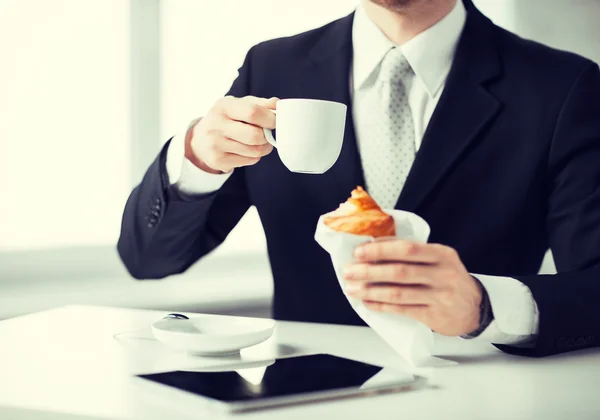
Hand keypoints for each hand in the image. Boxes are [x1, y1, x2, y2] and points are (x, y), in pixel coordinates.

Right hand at [185, 96, 277, 173]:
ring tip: (260, 142)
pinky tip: (247, 150)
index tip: (276, 121)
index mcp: (223, 106)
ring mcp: (215, 144)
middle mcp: (216, 125)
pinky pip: (250, 161)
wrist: (200, 139)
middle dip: (268, 136)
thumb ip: (260, 104)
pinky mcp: (218, 160)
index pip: (253, 113)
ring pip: (255, 151)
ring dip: (264, 148)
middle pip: (255, 136)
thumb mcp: (239, 105)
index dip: (271, 119)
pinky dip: (254, 156)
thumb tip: (278, 105)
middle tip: (268, 134)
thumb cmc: (227, 118)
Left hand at [343, 240, 482, 335]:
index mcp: (442, 254)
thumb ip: (414, 254)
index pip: (407, 248)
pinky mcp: (434, 315)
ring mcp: (440, 296)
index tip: (359, 252)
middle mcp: (443, 273)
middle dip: (369, 271)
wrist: (475, 308)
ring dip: (370, 290)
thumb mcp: (440, 260)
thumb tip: (374, 247)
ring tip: (352, 288)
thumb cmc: (449, 280)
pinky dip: (381, 305)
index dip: (380, 250)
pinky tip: (368, 302)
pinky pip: (402, 309)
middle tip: (349, 271)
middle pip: (399, 271)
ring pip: (398, 292)